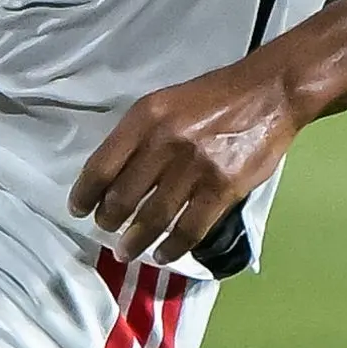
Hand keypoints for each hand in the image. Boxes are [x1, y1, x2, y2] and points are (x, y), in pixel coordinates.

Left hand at [68, 57, 306, 264]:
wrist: (268, 93)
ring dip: (135, 241)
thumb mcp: (163, 104)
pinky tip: (163, 254)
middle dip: (108, 221)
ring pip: (153, 218)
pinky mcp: (222, 189)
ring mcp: (194, 168)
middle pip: (123, 196)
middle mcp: (164, 144)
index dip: (85, 194)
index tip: (78, 210)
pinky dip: (172, 247)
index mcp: (144, 119)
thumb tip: (112, 177)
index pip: (101, 166)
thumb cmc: (212, 98)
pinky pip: (190, 229)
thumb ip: (138, 136)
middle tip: (105, 232)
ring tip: (126, 252)